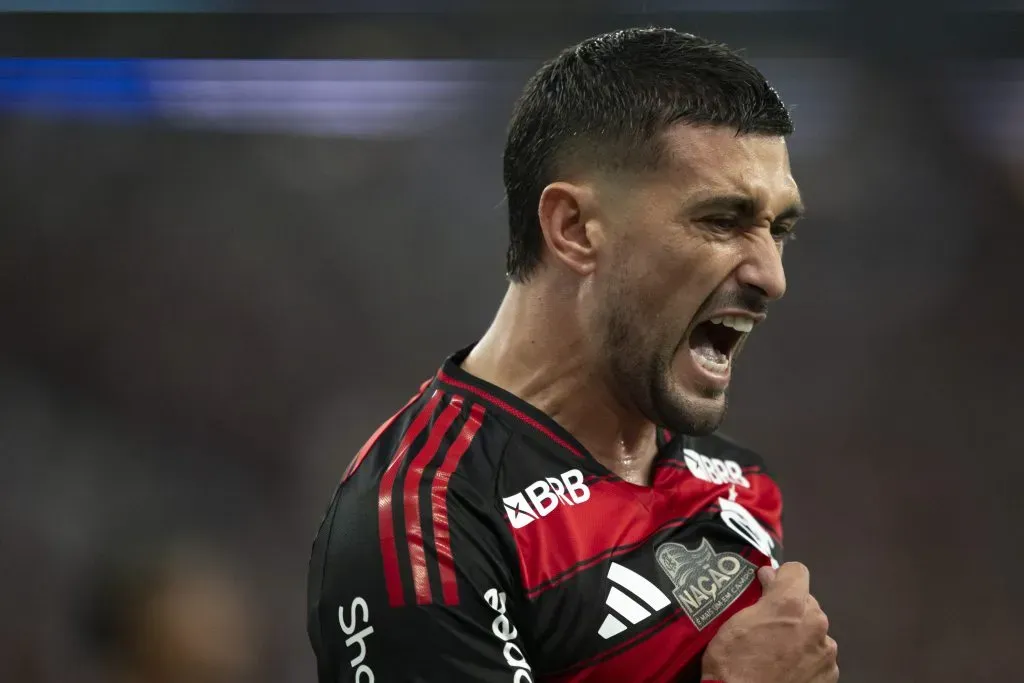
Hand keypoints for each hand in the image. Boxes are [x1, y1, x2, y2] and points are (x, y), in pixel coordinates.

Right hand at [701, 562, 837, 682]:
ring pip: (814, 629)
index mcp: (791, 604)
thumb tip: (770, 576)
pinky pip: (819, 654)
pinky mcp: (830, 674)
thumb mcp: (735, 621)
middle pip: (806, 602)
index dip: (780, 577)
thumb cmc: (733, 662)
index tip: (767, 588)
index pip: (797, 570)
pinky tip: (787, 668)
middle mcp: (816, 622)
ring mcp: (826, 651)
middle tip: (767, 625)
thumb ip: (760, 595)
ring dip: (799, 633)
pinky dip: (806, 657)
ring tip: (777, 651)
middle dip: (789, 609)